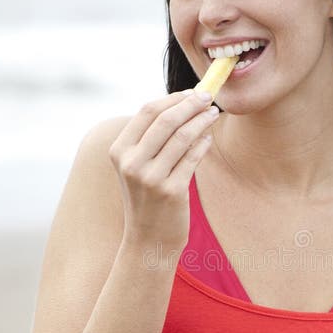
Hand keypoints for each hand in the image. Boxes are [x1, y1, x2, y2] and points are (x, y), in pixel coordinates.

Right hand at [108, 89, 218, 249]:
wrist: (148, 240)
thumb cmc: (146, 198)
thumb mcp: (137, 167)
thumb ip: (150, 138)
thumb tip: (180, 104)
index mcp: (119, 151)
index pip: (147, 111)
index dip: (173, 98)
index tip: (191, 92)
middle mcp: (131, 163)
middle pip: (165, 119)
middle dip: (190, 103)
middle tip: (208, 96)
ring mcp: (151, 178)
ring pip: (182, 136)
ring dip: (202, 120)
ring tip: (213, 114)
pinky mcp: (172, 191)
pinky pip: (193, 158)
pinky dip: (204, 143)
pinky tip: (209, 138)